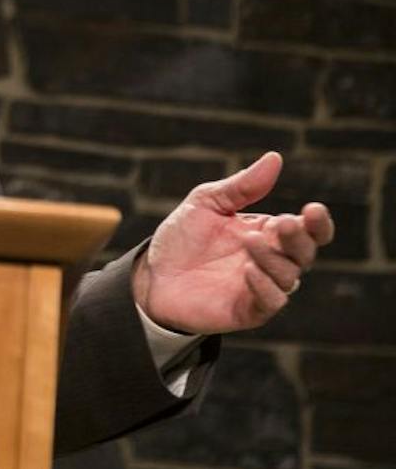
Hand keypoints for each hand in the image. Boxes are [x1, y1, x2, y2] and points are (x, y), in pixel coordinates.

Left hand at [132, 152, 334, 334]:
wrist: (152, 274)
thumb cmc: (182, 238)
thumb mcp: (208, 203)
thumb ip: (242, 186)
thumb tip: (275, 158)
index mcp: (269, 233)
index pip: (309, 230)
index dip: (318, 222)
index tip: (313, 209)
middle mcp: (272, 261)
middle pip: (304, 253)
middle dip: (299, 238)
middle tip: (283, 224)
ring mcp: (261, 286)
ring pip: (288, 277)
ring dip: (274, 259)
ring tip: (249, 241)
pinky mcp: (247, 310)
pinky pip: (270, 302)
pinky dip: (264, 287)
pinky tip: (248, 271)